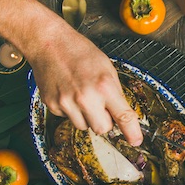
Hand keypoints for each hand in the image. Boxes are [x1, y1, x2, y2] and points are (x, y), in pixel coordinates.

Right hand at [21, 26, 142, 145]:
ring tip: (81, 95)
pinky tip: (68, 92)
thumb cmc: (79, 52)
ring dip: (86, 117)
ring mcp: (67, 103)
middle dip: (104, 121)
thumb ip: (115, 93)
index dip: (132, 132)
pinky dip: (71, 110)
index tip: (136, 140)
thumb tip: (121, 115)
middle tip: (100, 105)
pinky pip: (68, 118)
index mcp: (104, 86)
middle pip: (102, 129)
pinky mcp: (53, 105)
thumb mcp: (107, 68)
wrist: (49, 44)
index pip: (123, 116)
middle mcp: (86, 97)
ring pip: (84, 126)